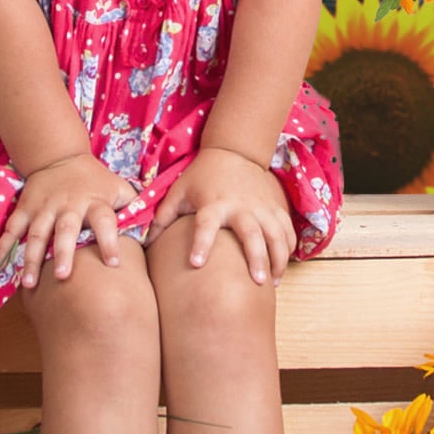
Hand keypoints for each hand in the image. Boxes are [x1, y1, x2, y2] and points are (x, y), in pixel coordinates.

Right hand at [0, 152, 141, 288]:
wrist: (61, 156)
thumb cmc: (95, 181)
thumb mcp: (119, 188)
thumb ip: (135, 208)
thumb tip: (158, 231)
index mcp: (95, 202)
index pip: (105, 220)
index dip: (110, 240)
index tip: (113, 263)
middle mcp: (68, 205)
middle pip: (66, 229)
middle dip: (63, 252)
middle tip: (62, 277)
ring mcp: (44, 207)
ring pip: (37, 233)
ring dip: (31, 257)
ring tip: (28, 283)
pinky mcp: (26, 207)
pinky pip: (13, 228)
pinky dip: (5, 245)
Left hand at [146, 146, 296, 284]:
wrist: (234, 151)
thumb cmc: (203, 176)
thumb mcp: (180, 190)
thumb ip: (163, 215)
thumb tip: (145, 241)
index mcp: (213, 204)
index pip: (205, 225)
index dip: (201, 243)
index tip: (196, 263)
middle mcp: (240, 207)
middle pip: (251, 234)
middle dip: (256, 258)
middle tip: (257, 282)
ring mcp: (261, 207)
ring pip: (276, 234)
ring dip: (277, 258)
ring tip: (274, 282)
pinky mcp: (275, 207)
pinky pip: (287, 230)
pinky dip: (288, 248)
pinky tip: (282, 266)